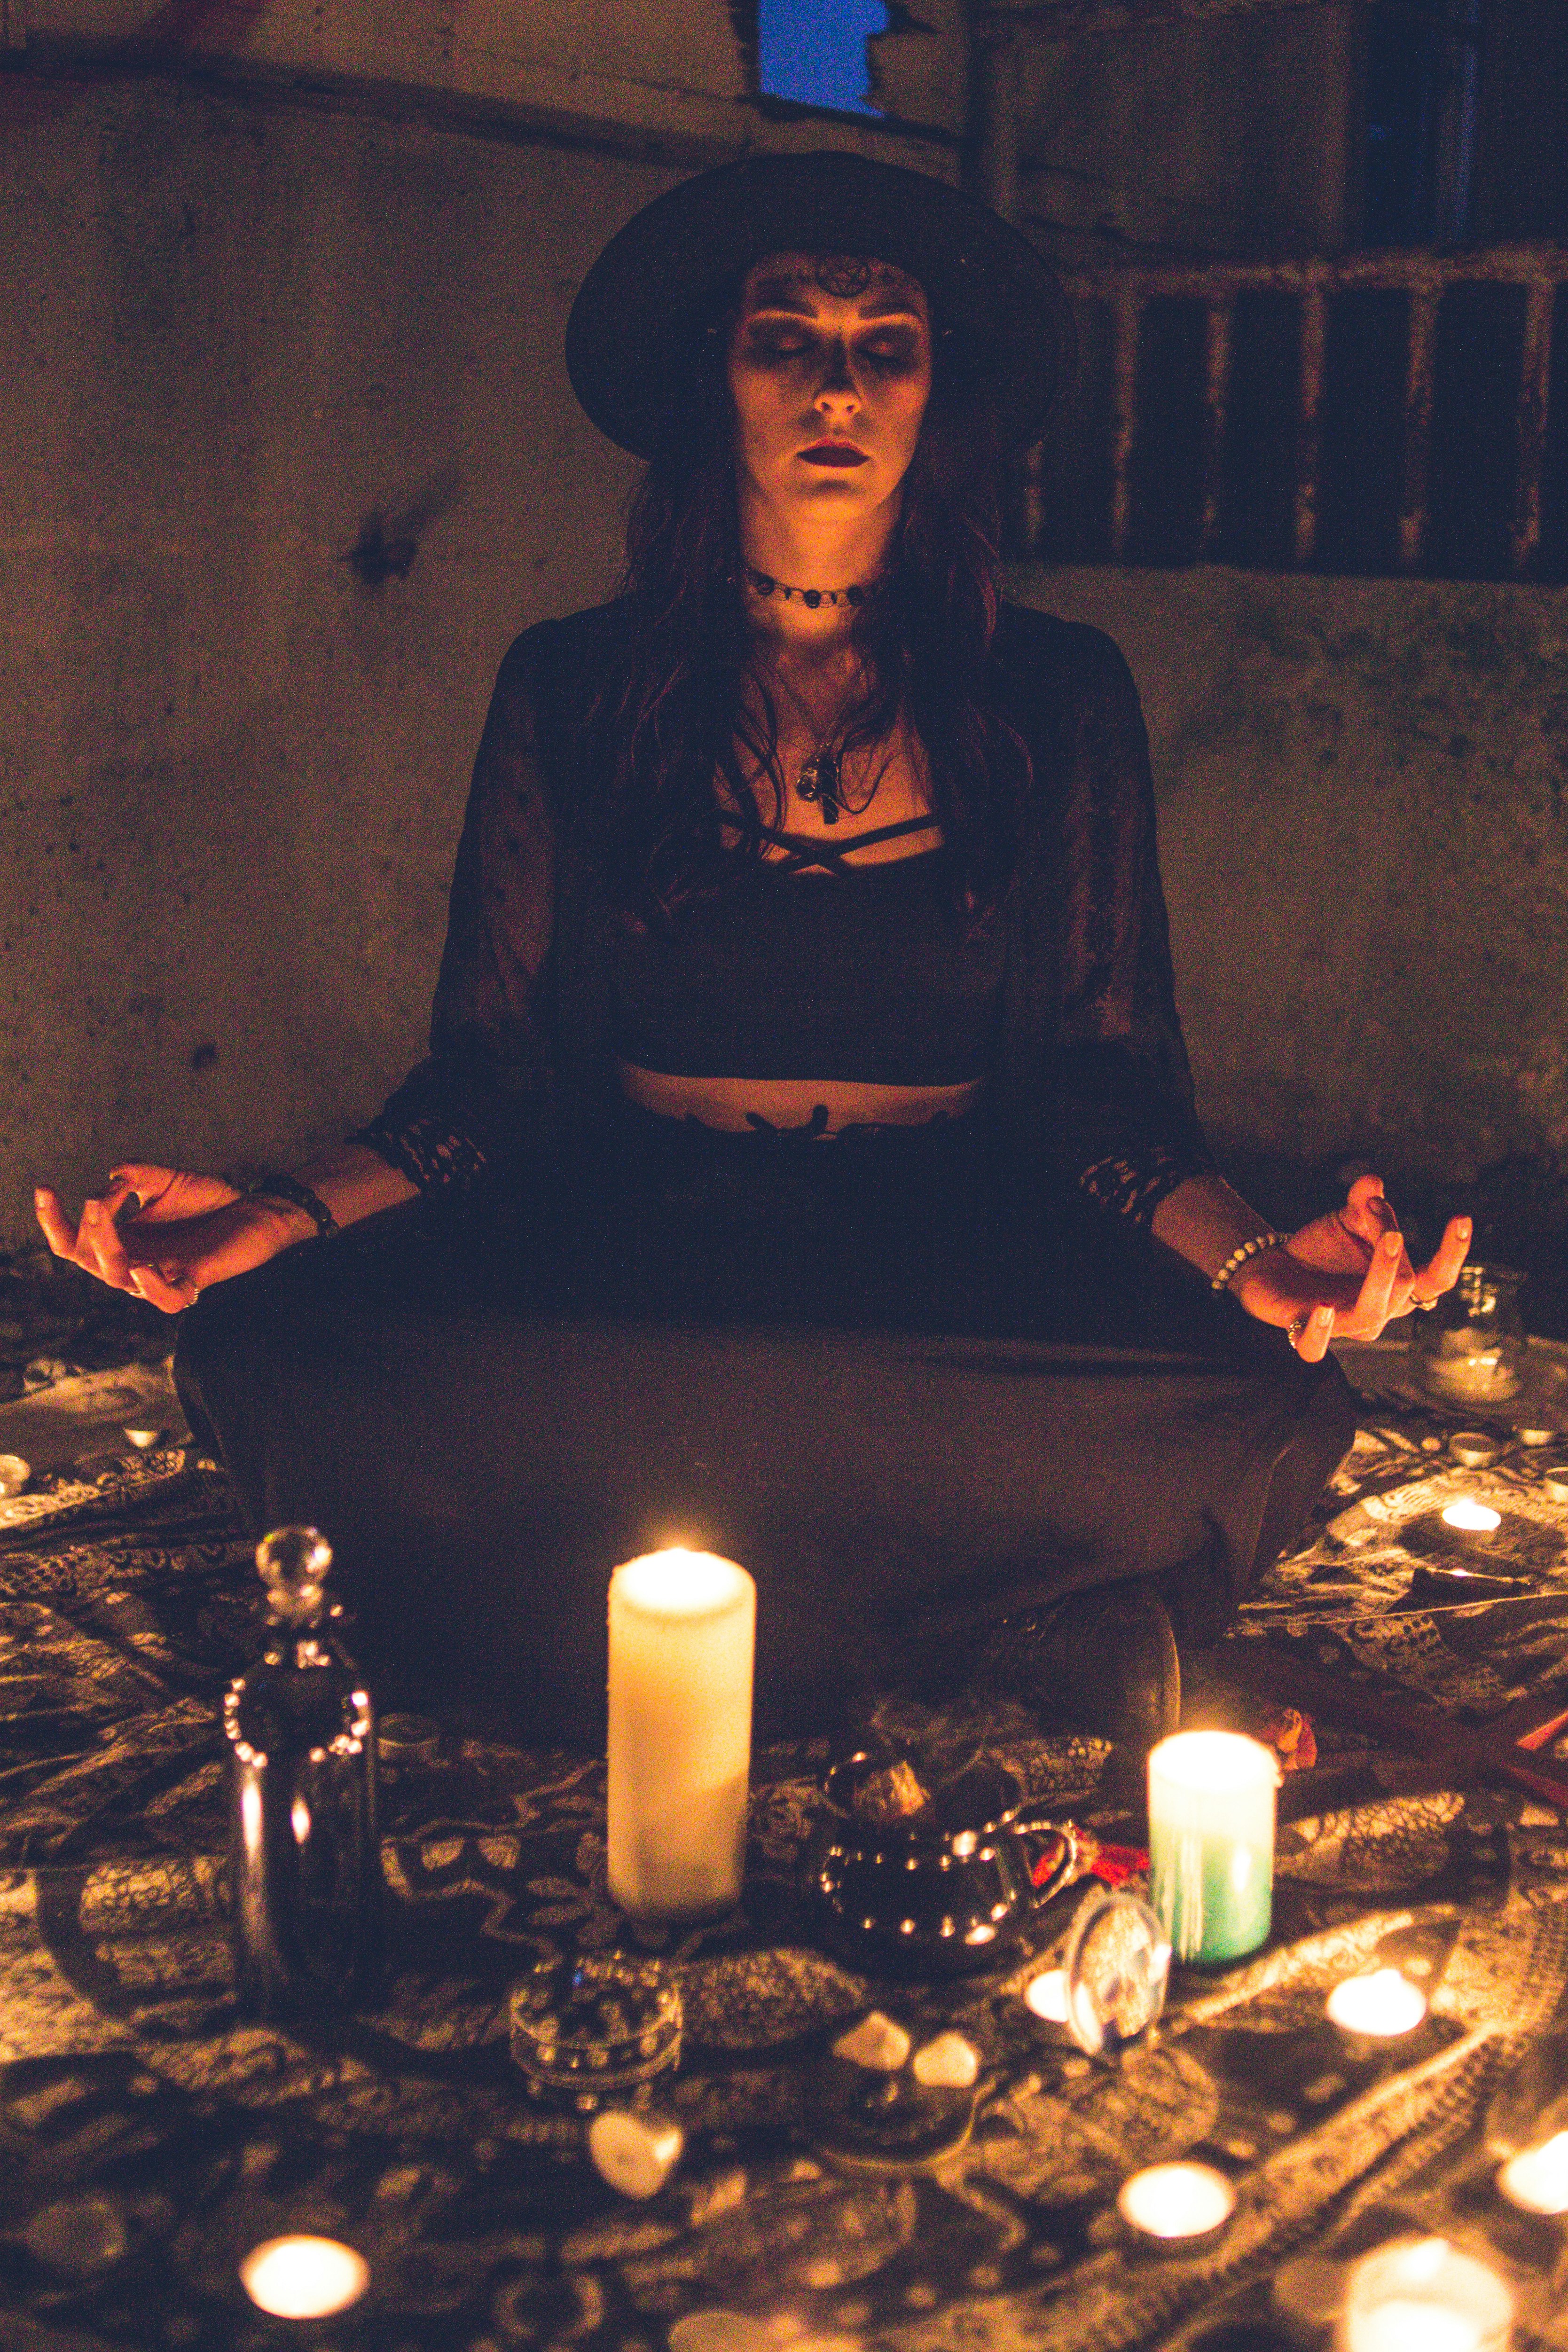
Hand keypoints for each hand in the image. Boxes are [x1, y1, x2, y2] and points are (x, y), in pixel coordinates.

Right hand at [33, 1165, 303, 1313]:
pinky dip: (152, 1286)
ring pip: (118, 1276)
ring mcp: (162, 1275)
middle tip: (94, 1199)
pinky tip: (142, 1267)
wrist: (257, 1211)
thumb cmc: (211, 1201)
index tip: (44, 1188)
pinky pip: (166, 1298)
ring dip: (106, 1245)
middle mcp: (135, 1264)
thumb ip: (138, 1176)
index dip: (53, 1221)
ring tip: (103, 1211)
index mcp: (123, 1242)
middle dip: (81, 1229)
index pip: (74, 1242)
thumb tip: (111, 1175)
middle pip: (87, 1260)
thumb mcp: (168, 1180)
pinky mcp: (194, 1282)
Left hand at [1233, 1174, 1471, 1362]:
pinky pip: (1315, 1346)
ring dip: (1380, 1277)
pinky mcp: (1304, 1333)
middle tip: (1375, 1208)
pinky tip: (1323, 1308)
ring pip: (1371, 1315)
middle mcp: (1379, 1311)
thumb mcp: (1347, 1218)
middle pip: (1405, 1287)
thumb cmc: (1324, 1248)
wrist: (1274, 1267)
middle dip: (1396, 1248)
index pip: (1437, 1279)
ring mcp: (1344, 1325)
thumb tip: (1374, 1182)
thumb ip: (1364, 1203)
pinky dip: (1320, 1332)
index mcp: (1398, 1286)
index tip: (1462, 1218)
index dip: (1453, 1253)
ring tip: (1387, 1238)